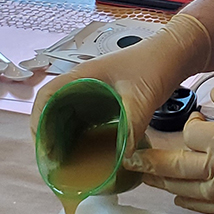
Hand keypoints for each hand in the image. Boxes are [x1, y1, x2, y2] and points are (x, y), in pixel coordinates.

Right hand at [28, 13, 211, 146]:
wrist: (176, 52)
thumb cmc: (156, 63)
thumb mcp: (141, 97)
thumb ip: (131, 126)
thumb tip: (122, 158)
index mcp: (83, 76)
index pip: (46, 95)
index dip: (38, 120)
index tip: (42, 144)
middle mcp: (83, 82)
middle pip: (52, 108)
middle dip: (47, 134)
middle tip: (51, 160)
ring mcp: (94, 90)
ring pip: (67, 114)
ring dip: (62, 136)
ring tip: (64, 160)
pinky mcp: (105, 98)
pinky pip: (84, 118)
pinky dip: (79, 134)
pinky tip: (84, 150)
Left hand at [126, 87, 213, 213]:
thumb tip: (213, 95)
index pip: (190, 135)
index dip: (189, 126)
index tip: (197, 121)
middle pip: (175, 166)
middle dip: (149, 161)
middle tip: (127, 158)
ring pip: (184, 189)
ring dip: (162, 183)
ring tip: (143, 178)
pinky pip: (205, 207)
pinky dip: (187, 202)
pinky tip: (177, 198)